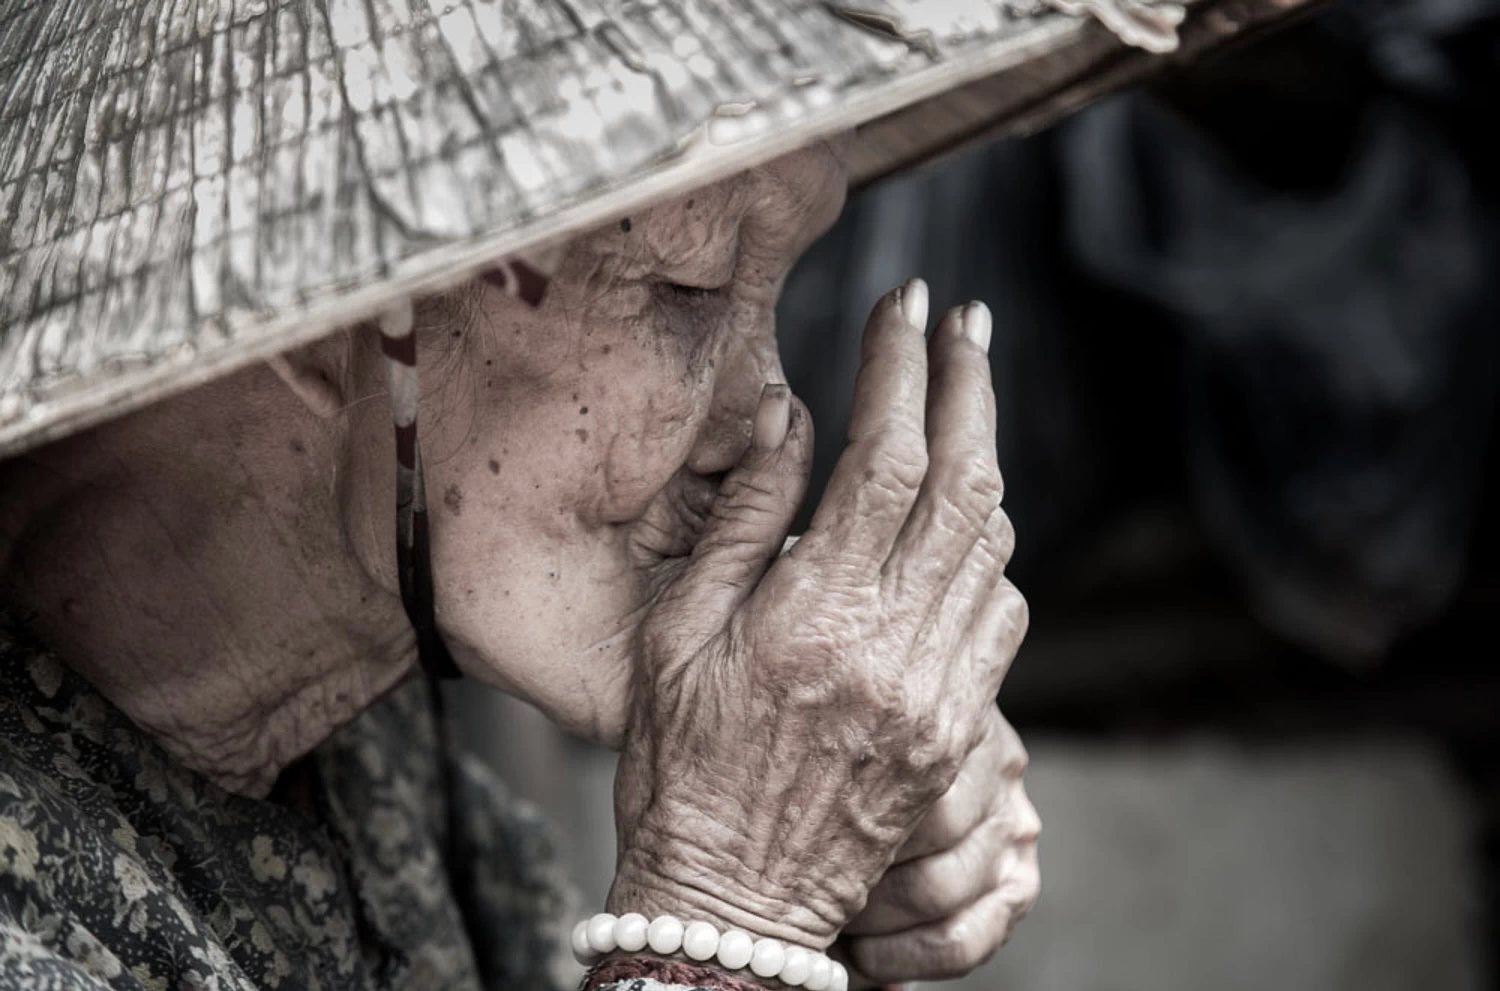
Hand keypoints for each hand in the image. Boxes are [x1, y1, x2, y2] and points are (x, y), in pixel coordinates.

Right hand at [608, 282, 1028, 953]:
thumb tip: (789, 417)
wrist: (732, 902)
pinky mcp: (957, 732)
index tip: (904, 304)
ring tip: (967, 398)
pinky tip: (967, 519)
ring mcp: (937, 695)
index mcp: (811, 617)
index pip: (883, 458)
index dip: (900, 368)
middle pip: (962, 483)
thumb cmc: (675, 768)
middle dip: (969, 384)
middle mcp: (891, 650)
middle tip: (965, 321)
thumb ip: (741, 522)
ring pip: (994, 543)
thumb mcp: (673, 636)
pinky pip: (1002, 617)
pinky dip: (992, 550)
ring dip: (986, 456)